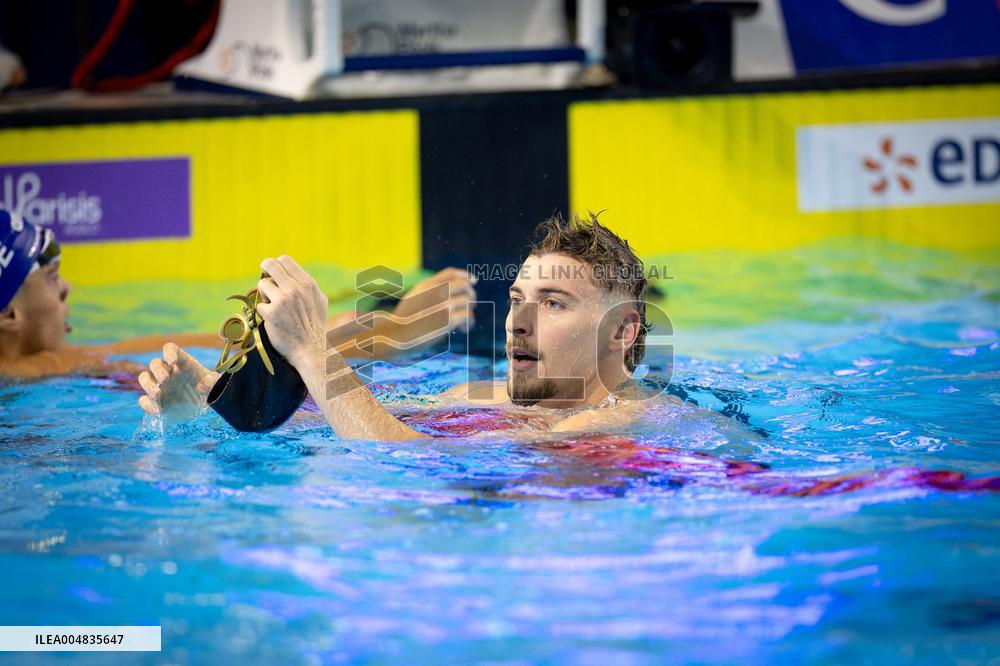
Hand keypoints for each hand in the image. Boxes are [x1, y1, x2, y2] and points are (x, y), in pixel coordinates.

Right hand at [138, 343, 218, 423]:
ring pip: (145, 378)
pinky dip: (147, 404)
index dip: (168, 352)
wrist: (206, 406)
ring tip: (157, 394)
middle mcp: (169, 372)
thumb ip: (213, 382)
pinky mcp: (157, 401)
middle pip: (155, 363)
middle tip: (165, 380)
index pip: (170, 349)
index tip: (172, 361)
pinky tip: (158, 409)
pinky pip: (144, 400)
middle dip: (157, 370)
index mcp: (182, 362)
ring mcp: (160, 386)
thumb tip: (203, 385)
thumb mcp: (215, 385)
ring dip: (148, 384)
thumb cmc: (210, 389)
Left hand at [255, 255, 328, 372]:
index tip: (272, 272)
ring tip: (274, 307)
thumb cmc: (314, 327)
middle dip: (264, 270)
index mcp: (308, 284)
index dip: (276, 265)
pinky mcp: (271, 313)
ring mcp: (283, 300)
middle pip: (270, 265)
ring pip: (262, 284)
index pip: (284, 260)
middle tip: (264, 278)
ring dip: (265, 295)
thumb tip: (289, 272)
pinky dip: (264, 313)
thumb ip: (306, 285)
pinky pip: (259, 305)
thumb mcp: (319, 301)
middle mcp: (295, 289)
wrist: (309, 350)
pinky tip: (274, 321)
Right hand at [392, 267, 476, 335]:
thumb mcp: (413, 297)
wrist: (396, 334)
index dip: (465, 275)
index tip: (473, 281)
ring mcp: (443, 305)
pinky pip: (468, 316)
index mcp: (427, 285)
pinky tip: (464, 329)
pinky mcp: (448, 320)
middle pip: (464, 285)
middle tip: (472, 304)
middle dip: (471, 294)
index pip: (451, 273)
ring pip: (468, 301)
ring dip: (470, 311)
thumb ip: (428, 291)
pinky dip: (469, 323)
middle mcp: (437, 292)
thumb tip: (444, 290)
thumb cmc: (403, 320)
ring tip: (466, 322)